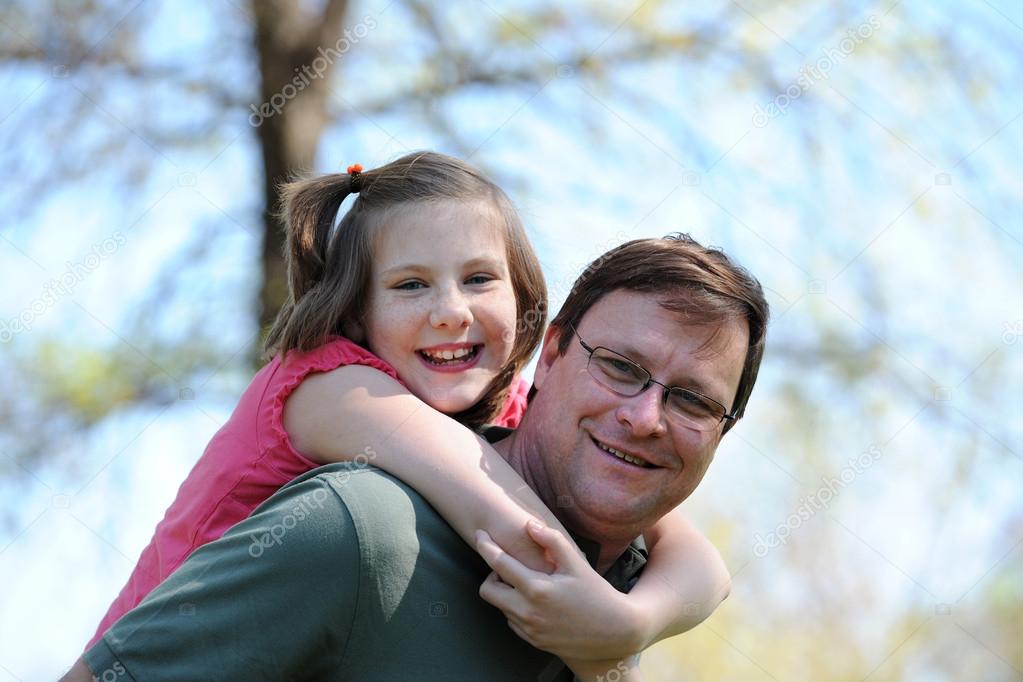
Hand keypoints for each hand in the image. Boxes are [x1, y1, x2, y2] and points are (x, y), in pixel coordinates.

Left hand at [475, 521, 648, 660]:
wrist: (614, 632)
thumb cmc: (597, 594)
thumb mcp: (577, 564)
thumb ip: (552, 541)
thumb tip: (529, 524)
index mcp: (536, 589)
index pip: (499, 564)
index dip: (486, 546)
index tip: (480, 535)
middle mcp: (527, 612)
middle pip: (487, 590)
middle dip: (492, 575)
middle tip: (510, 566)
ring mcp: (529, 629)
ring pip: (500, 606)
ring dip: (506, 592)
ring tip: (527, 582)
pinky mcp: (533, 641)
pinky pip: (512, 621)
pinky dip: (516, 608)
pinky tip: (535, 601)